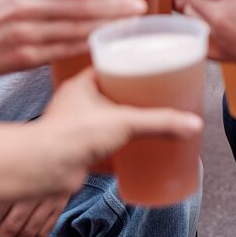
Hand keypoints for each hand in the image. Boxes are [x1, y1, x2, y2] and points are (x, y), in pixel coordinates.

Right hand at [0, 0, 146, 79]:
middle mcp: (27, 8)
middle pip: (80, 6)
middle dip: (115, 7)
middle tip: (141, 6)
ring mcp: (27, 35)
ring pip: (77, 30)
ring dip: (107, 28)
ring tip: (131, 25)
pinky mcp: (26, 58)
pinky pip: (64, 51)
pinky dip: (86, 47)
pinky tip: (105, 44)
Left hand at [37, 68, 203, 188]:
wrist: (45, 171)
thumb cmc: (69, 137)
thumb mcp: (125, 121)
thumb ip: (160, 122)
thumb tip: (190, 123)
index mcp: (81, 86)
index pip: (107, 66)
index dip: (128, 65)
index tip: (147, 67)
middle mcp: (76, 105)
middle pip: (110, 94)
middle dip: (131, 97)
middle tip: (153, 97)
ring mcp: (76, 128)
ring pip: (105, 119)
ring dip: (123, 122)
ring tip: (147, 124)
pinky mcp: (79, 151)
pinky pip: (102, 144)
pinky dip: (117, 147)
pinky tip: (131, 151)